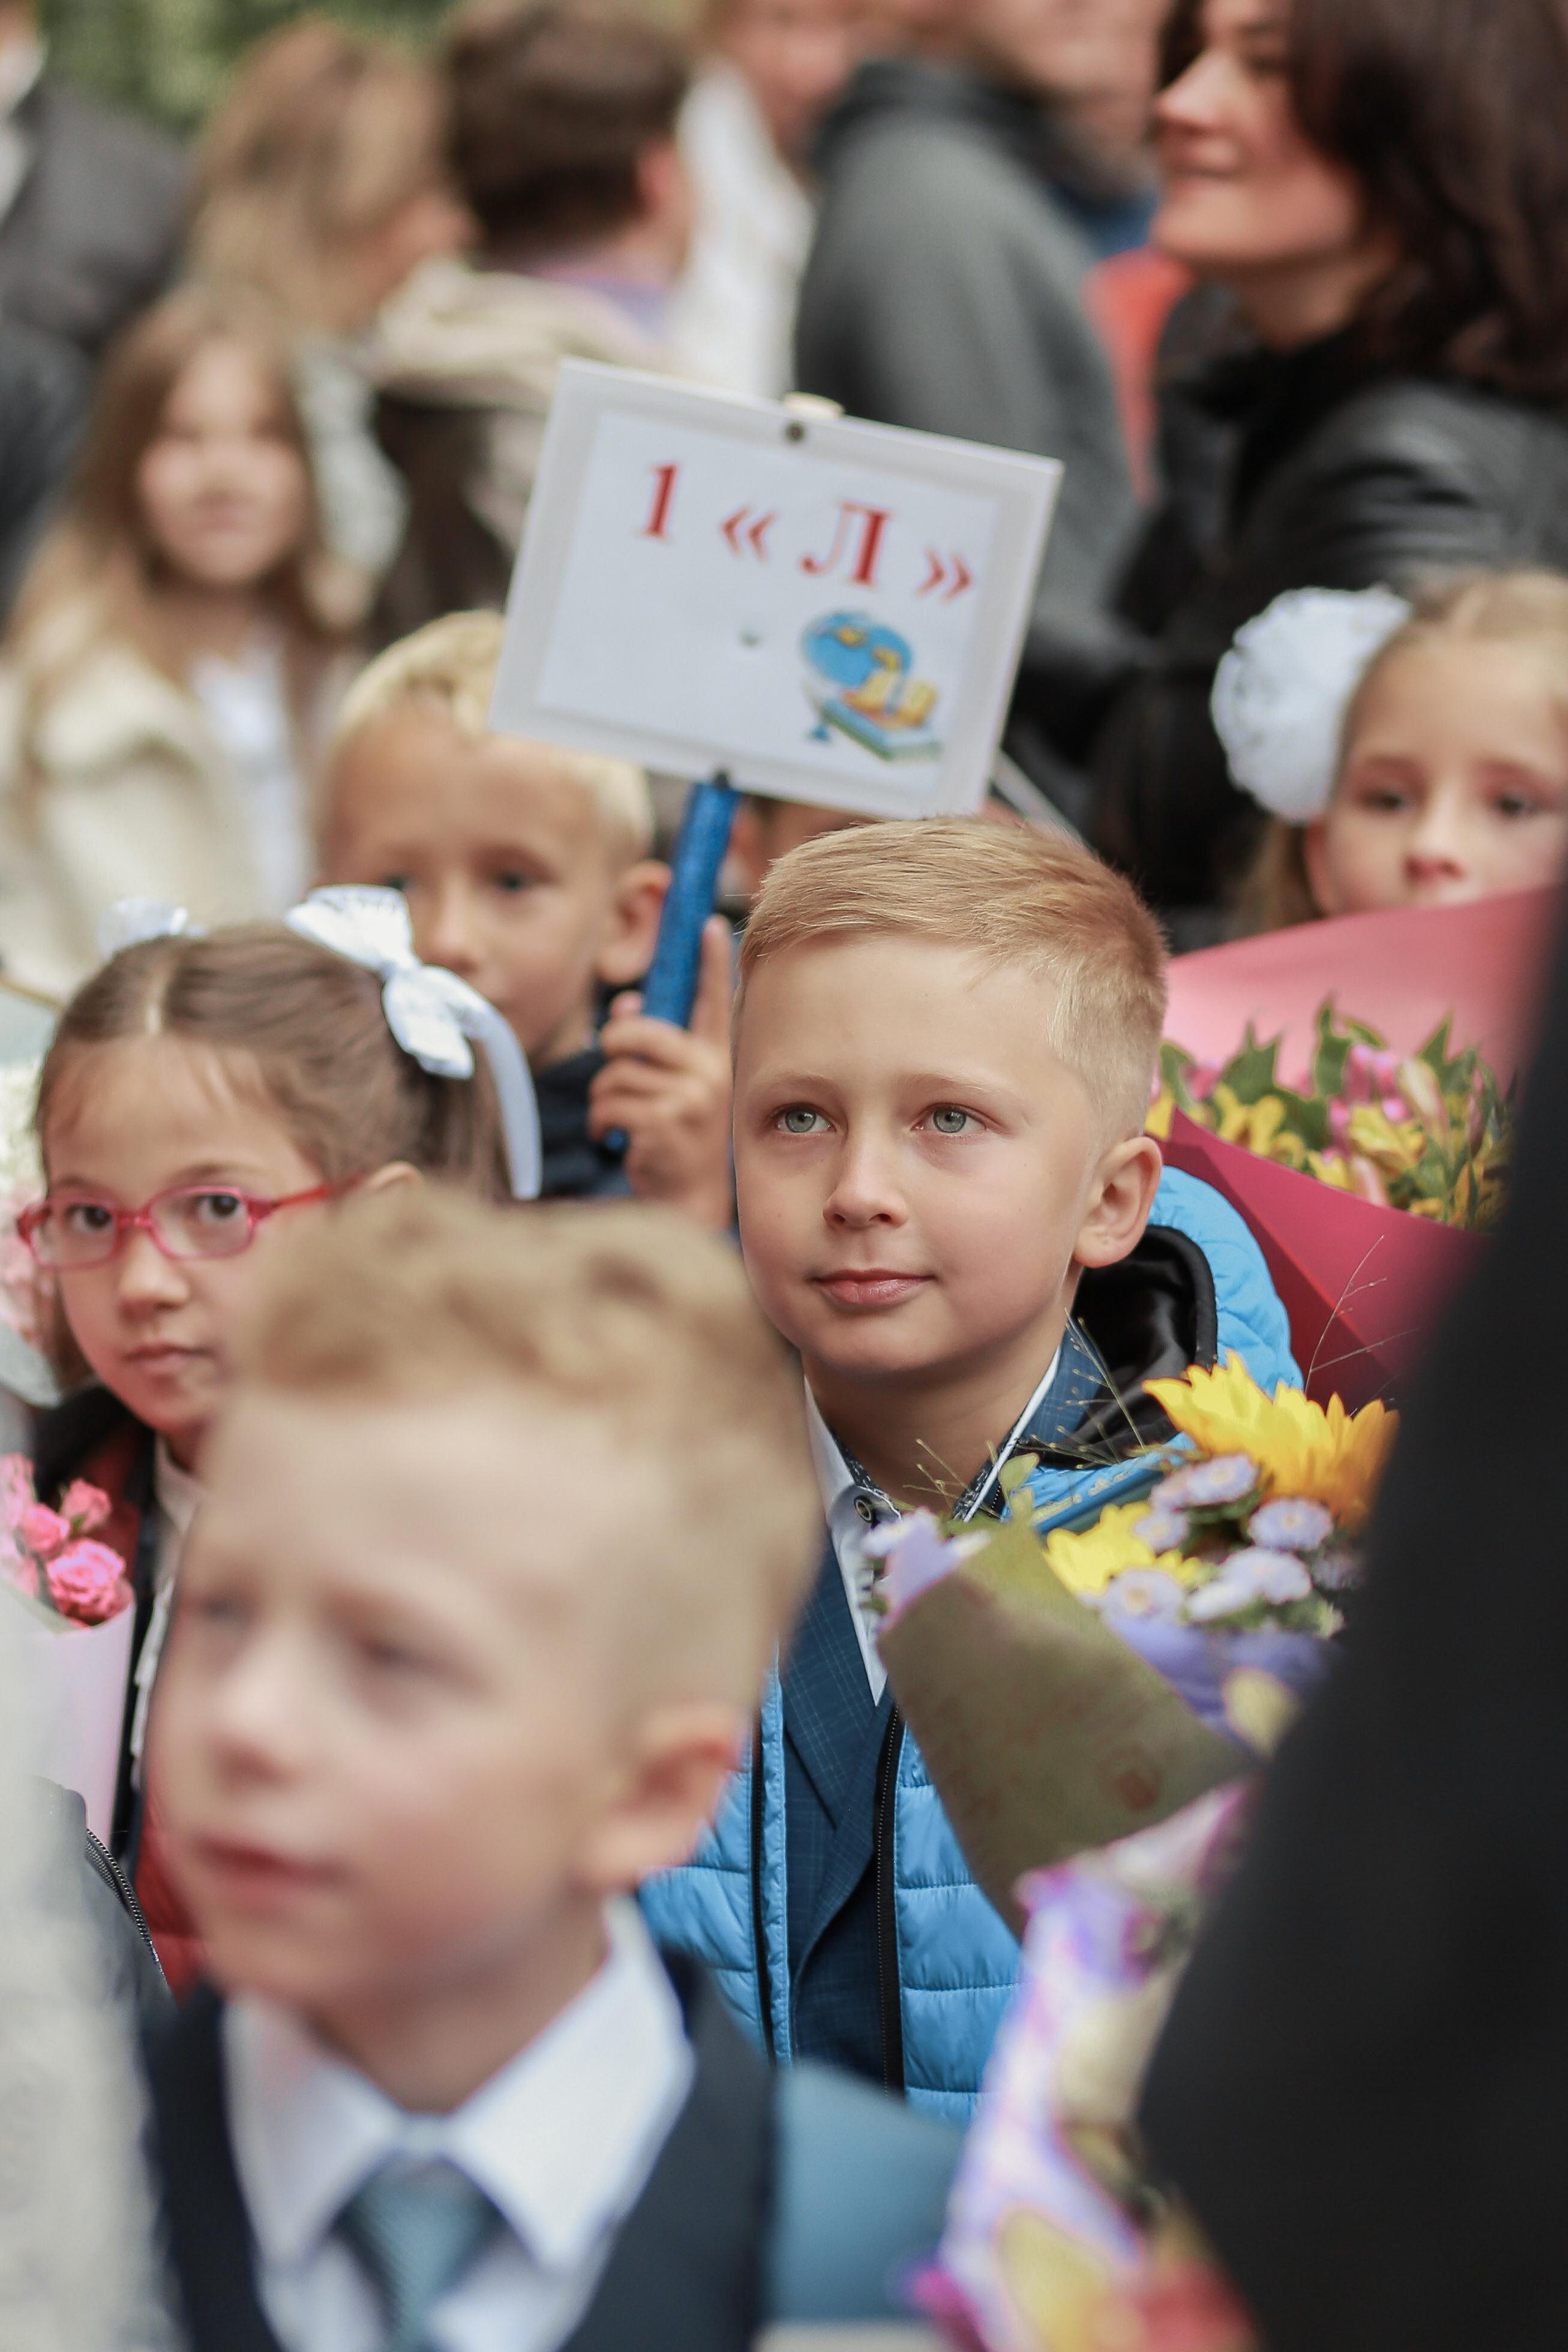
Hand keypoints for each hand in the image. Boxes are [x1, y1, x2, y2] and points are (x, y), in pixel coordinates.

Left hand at [589, 916, 734, 1229]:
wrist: (688, 1199)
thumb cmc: (677, 1136)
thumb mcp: (675, 1087)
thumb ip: (653, 1046)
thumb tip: (627, 1002)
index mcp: (714, 1057)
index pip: (714, 1001)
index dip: (710, 961)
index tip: (707, 923)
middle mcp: (708, 1072)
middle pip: (636, 1032)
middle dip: (612, 1048)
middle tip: (614, 1067)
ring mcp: (689, 1098)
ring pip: (614, 1073)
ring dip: (603, 1097)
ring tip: (619, 1118)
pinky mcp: (664, 1123)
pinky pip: (608, 1104)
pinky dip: (600, 1121)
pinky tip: (614, 1137)